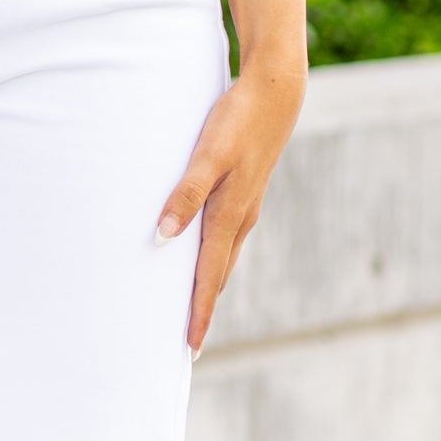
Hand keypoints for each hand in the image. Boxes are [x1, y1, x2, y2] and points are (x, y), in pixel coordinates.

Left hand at [155, 53, 307, 354]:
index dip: (198, 314)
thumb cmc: (237, 120)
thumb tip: (163, 236)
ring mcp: (245, 209)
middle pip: (217, 278)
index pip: (209, 278)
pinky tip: (200, 262)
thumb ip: (184, 194)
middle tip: (187, 345)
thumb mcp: (208, 155)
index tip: (190, 348)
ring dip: (208, 288)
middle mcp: (240, 221)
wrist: (277, 92)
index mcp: (229, 217)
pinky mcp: (244, 195)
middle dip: (202, 311)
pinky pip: (225, 241)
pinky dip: (212, 261)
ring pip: (222, 260)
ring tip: (191, 312)